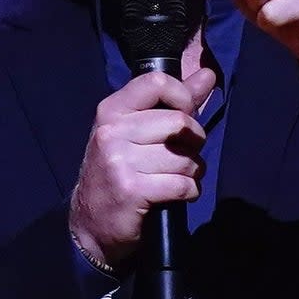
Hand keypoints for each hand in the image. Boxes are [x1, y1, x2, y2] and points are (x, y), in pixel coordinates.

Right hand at [69, 68, 215, 268]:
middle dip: (194, 142)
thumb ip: (175, 102)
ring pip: (184, 158)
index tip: (185, 115)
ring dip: (193, 171)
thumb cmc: (120, 171)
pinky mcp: (131, 190)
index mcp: (112, 110)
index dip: (183, 97)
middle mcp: (112, 131)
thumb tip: (208, 74)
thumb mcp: (137, 131)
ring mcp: (119, 161)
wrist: (90, 224)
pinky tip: (179, 194)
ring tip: (179, 177)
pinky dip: (189, 191)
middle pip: (179, 122)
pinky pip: (182, 184)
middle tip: (185, 154)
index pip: (158, 82)